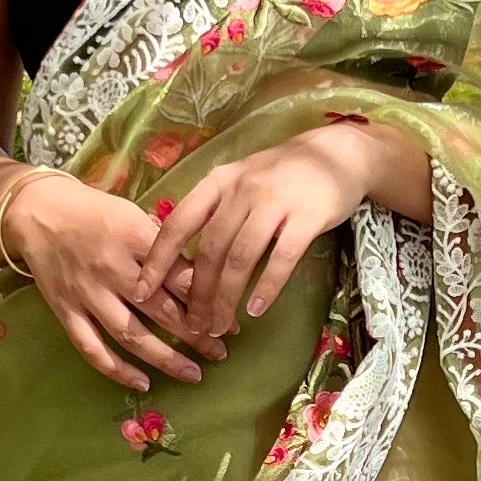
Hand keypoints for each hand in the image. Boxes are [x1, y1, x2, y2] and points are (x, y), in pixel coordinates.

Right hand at [7, 172, 208, 393]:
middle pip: (161, 310)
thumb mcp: (134, 215)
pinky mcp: (66, 311)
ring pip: (130, 334)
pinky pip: (92, 347)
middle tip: (220, 352)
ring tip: (193, 373)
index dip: (209, 301)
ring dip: (165, 358)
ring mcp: (87, 293)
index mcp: (134, 238)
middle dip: (195, 335)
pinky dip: (116, 369)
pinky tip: (142, 382)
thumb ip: (164, 244)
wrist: (38, 212)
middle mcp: (112, 268)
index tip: (230, 320)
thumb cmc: (95, 211)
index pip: (180, 276)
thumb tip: (203, 272)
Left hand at [128, 123, 417, 356]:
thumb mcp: (240, 181)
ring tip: (220, 327)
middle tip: (193, 326)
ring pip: (240, 258)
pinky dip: (266, 287)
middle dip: (198, 293)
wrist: (339, 153)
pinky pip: (281, 258)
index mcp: (217, 182)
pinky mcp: (307, 217)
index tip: (141, 292)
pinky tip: (256, 310)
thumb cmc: (283, 174)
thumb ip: (213, 211)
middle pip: (210, 250)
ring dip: (226, 297)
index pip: (177, 224)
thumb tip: (181, 256)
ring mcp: (274, 203)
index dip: (157, 260)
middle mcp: (241, 190)